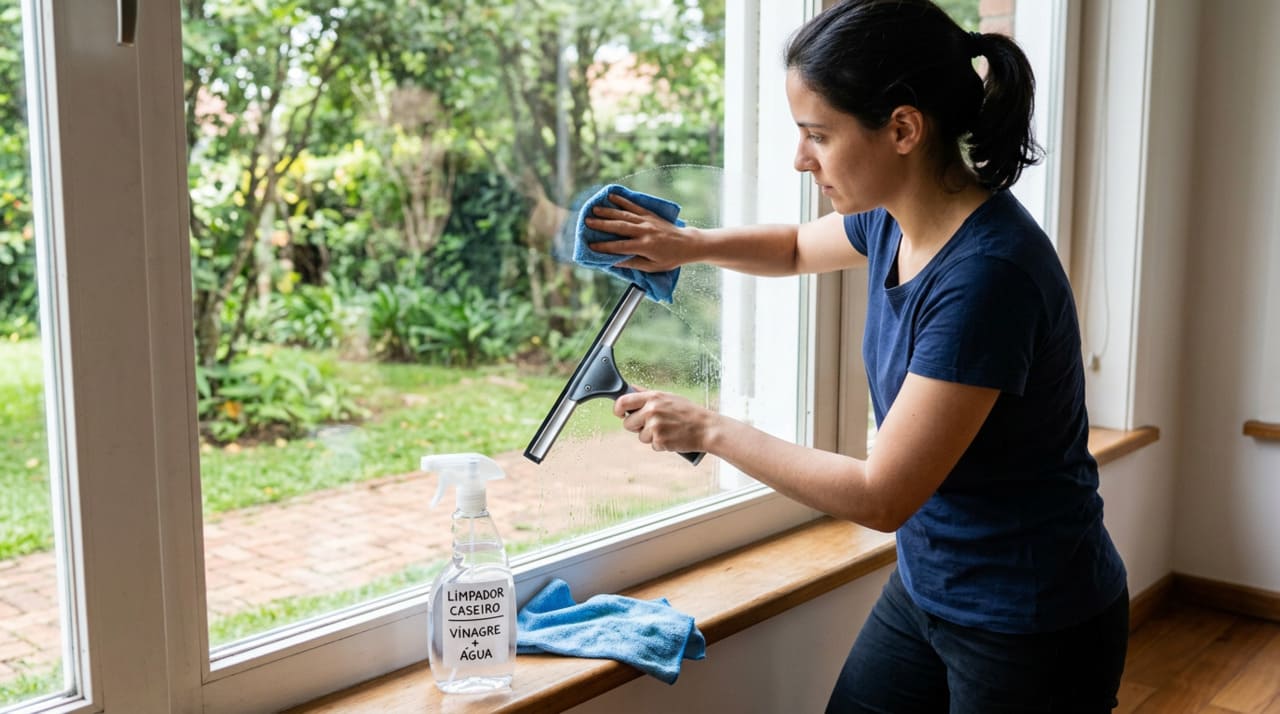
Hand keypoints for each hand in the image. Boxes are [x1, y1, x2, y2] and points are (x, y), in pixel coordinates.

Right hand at [582, 193, 698, 271]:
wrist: (688, 244)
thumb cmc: (670, 258)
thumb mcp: (653, 267)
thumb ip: (633, 263)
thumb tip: (614, 261)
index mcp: (645, 246)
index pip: (620, 247)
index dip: (605, 247)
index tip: (591, 246)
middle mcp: (645, 231)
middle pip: (619, 227)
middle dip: (602, 224)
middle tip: (587, 222)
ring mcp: (647, 221)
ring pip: (624, 215)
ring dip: (608, 211)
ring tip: (594, 210)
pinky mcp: (650, 214)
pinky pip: (634, 206)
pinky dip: (622, 201)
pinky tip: (611, 196)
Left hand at [613, 388, 717, 454]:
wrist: (706, 428)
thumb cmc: (688, 412)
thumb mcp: (668, 397)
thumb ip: (648, 395)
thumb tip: (629, 389)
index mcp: (653, 397)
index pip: (623, 401)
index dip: (617, 409)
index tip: (619, 413)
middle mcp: (652, 410)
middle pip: (627, 423)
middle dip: (636, 427)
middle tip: (651, 425)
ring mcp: (655, 426)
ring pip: (640, 436)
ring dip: (650, 437)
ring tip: (667, 430)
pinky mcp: (660, 440)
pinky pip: (652, 445)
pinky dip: (660, 444)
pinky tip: (671, 437)